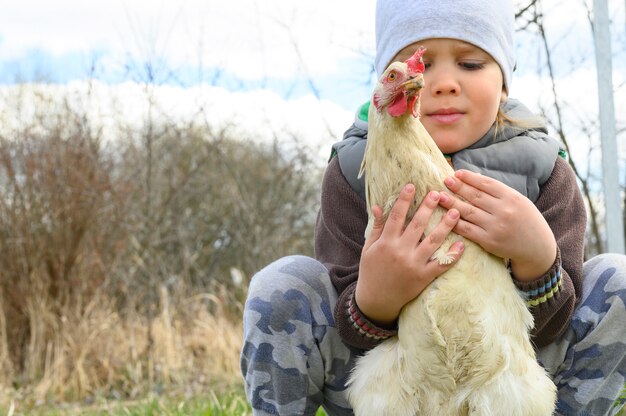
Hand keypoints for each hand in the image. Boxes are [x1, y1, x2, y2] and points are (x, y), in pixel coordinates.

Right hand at [355, 184, 463, 325]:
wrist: (376, 300)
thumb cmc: (371, 271)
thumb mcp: (369, 248)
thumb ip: (377, 227)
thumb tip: (378, 206)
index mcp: (386, 242)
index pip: (396, 216)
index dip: (404, 200)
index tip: (412, 186)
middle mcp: (400, 251)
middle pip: (418, 225)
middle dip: (428, 207)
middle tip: (439, 193)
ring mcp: (413, 265)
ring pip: (433, 241)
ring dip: (445, 226)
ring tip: (456, 212)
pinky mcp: (423, 278)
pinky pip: (441, 265)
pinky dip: (452, 255)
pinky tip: (461, 245)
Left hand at [438, 170, 556, 280]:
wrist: (537, 248)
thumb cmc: (525, 220)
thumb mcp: (518, 201)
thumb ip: (498, 192)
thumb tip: (473, 178)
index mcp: (512, 198)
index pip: (486, 184)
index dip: (470, 178)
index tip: (457, 173)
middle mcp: (504, 211)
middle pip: (475, 196)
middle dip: (458, 187)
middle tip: (445, 180)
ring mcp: (495, 227)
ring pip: (468, 212)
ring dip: (452, 203)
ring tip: (440, 196)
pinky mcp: (488, 241)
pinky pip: (467, 229)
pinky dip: (455, 222)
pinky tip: (446, 216)